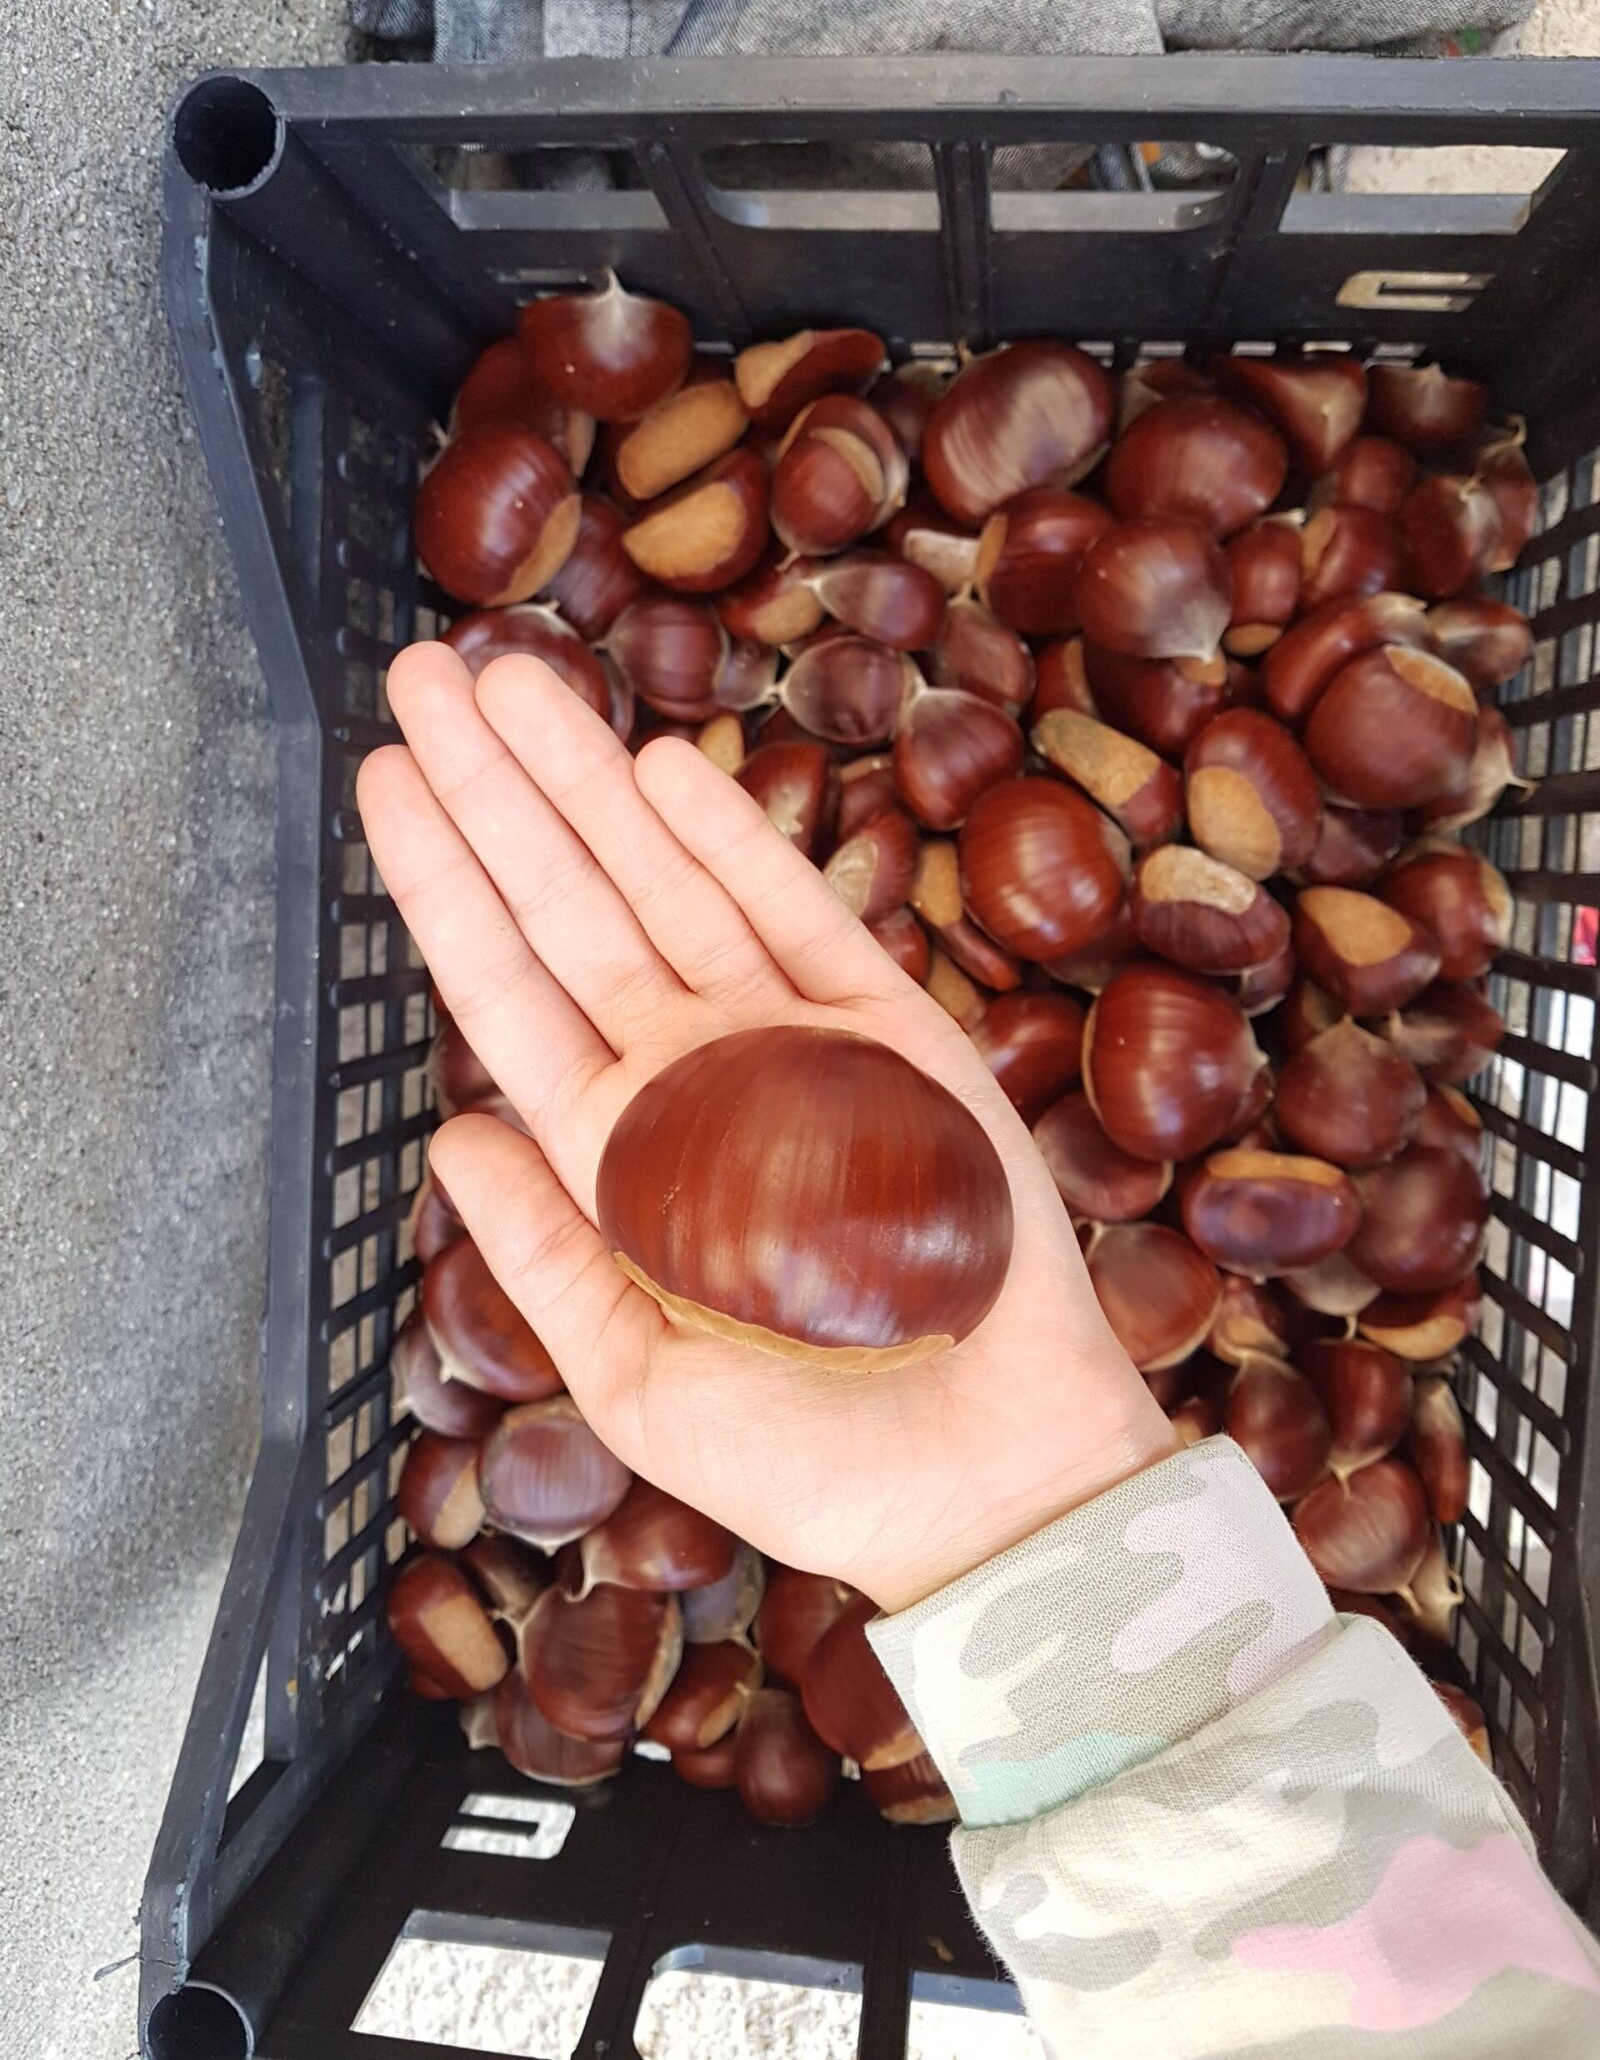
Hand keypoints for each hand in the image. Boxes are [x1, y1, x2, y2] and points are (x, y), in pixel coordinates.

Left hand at [358, 643, 1173, 1611]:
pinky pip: (800, 916)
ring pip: (669, 883)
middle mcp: (694, 1076)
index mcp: (619, 1155)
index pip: (505, 990)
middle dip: (497, 791)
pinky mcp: (895, 1035)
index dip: (441, 882)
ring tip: (516, 680)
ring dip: (590, 783)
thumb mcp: (638, 1384)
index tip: (382, 779)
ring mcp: (793, 1043)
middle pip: (570, 904)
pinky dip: (733, 841)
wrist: (990, 1482)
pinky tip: (665, 766)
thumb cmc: (813, 1461)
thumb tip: (450, 1136)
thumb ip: (544, 1259)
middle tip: (424, 671)